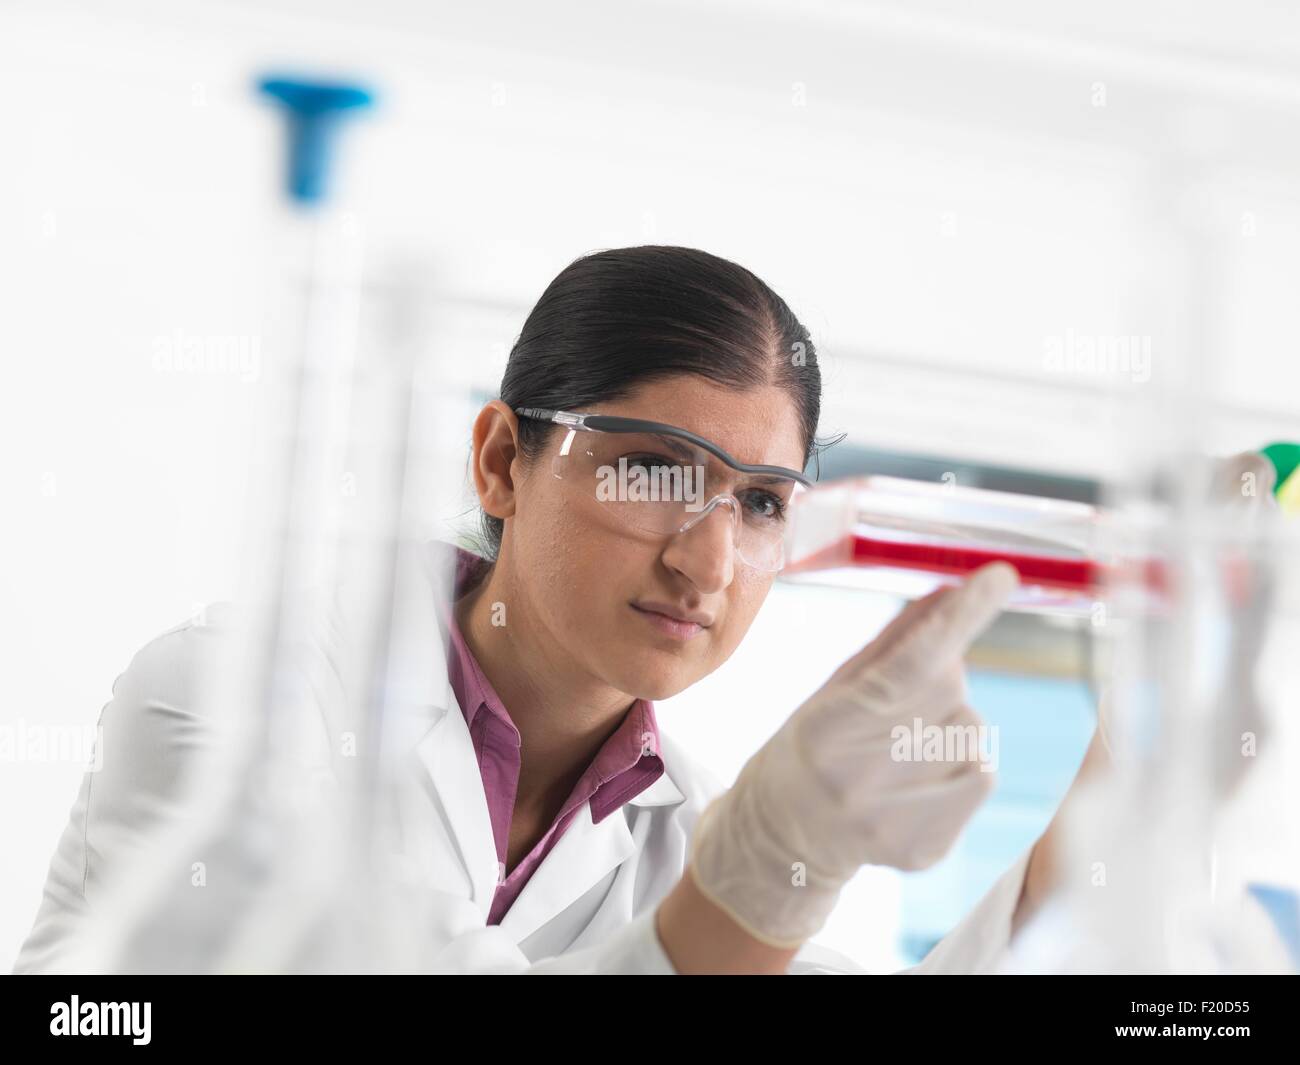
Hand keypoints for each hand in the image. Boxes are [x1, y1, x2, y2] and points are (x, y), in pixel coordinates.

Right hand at [687, 562, 1018, 947]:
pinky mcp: (928, 848)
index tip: (999, 576)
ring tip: (901, 751)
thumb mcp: (835, 687)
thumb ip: (895, 641)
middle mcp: (860, 777)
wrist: (786, 835)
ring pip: (973, 733)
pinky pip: (983, 776)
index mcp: (828, 726)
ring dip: (952, 726)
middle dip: (940, 681)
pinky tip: (917, 782)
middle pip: (953, 693)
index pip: (908, 662)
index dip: (958, 618)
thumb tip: (953, 591)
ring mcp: (896, 818)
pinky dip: (963, 765)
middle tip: (897, 705)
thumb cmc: (814, 743)